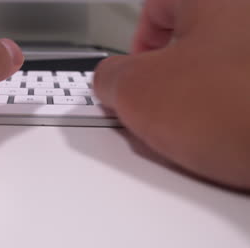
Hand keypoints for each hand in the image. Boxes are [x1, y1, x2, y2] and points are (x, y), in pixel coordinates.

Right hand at [94, 0, 249, 190]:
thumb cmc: (243, 108)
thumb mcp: (141, 91)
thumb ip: (109, 77)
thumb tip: (110, 81)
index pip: (155, 8)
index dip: (136, 48)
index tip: (137, 79)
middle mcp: (246, 18)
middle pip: (192, 40)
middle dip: (172, 79)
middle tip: (167, 109)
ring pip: (223, 69)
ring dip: (204, 99)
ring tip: (204, 130)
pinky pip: (245, 94)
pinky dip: (235, 112)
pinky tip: (233, 135)